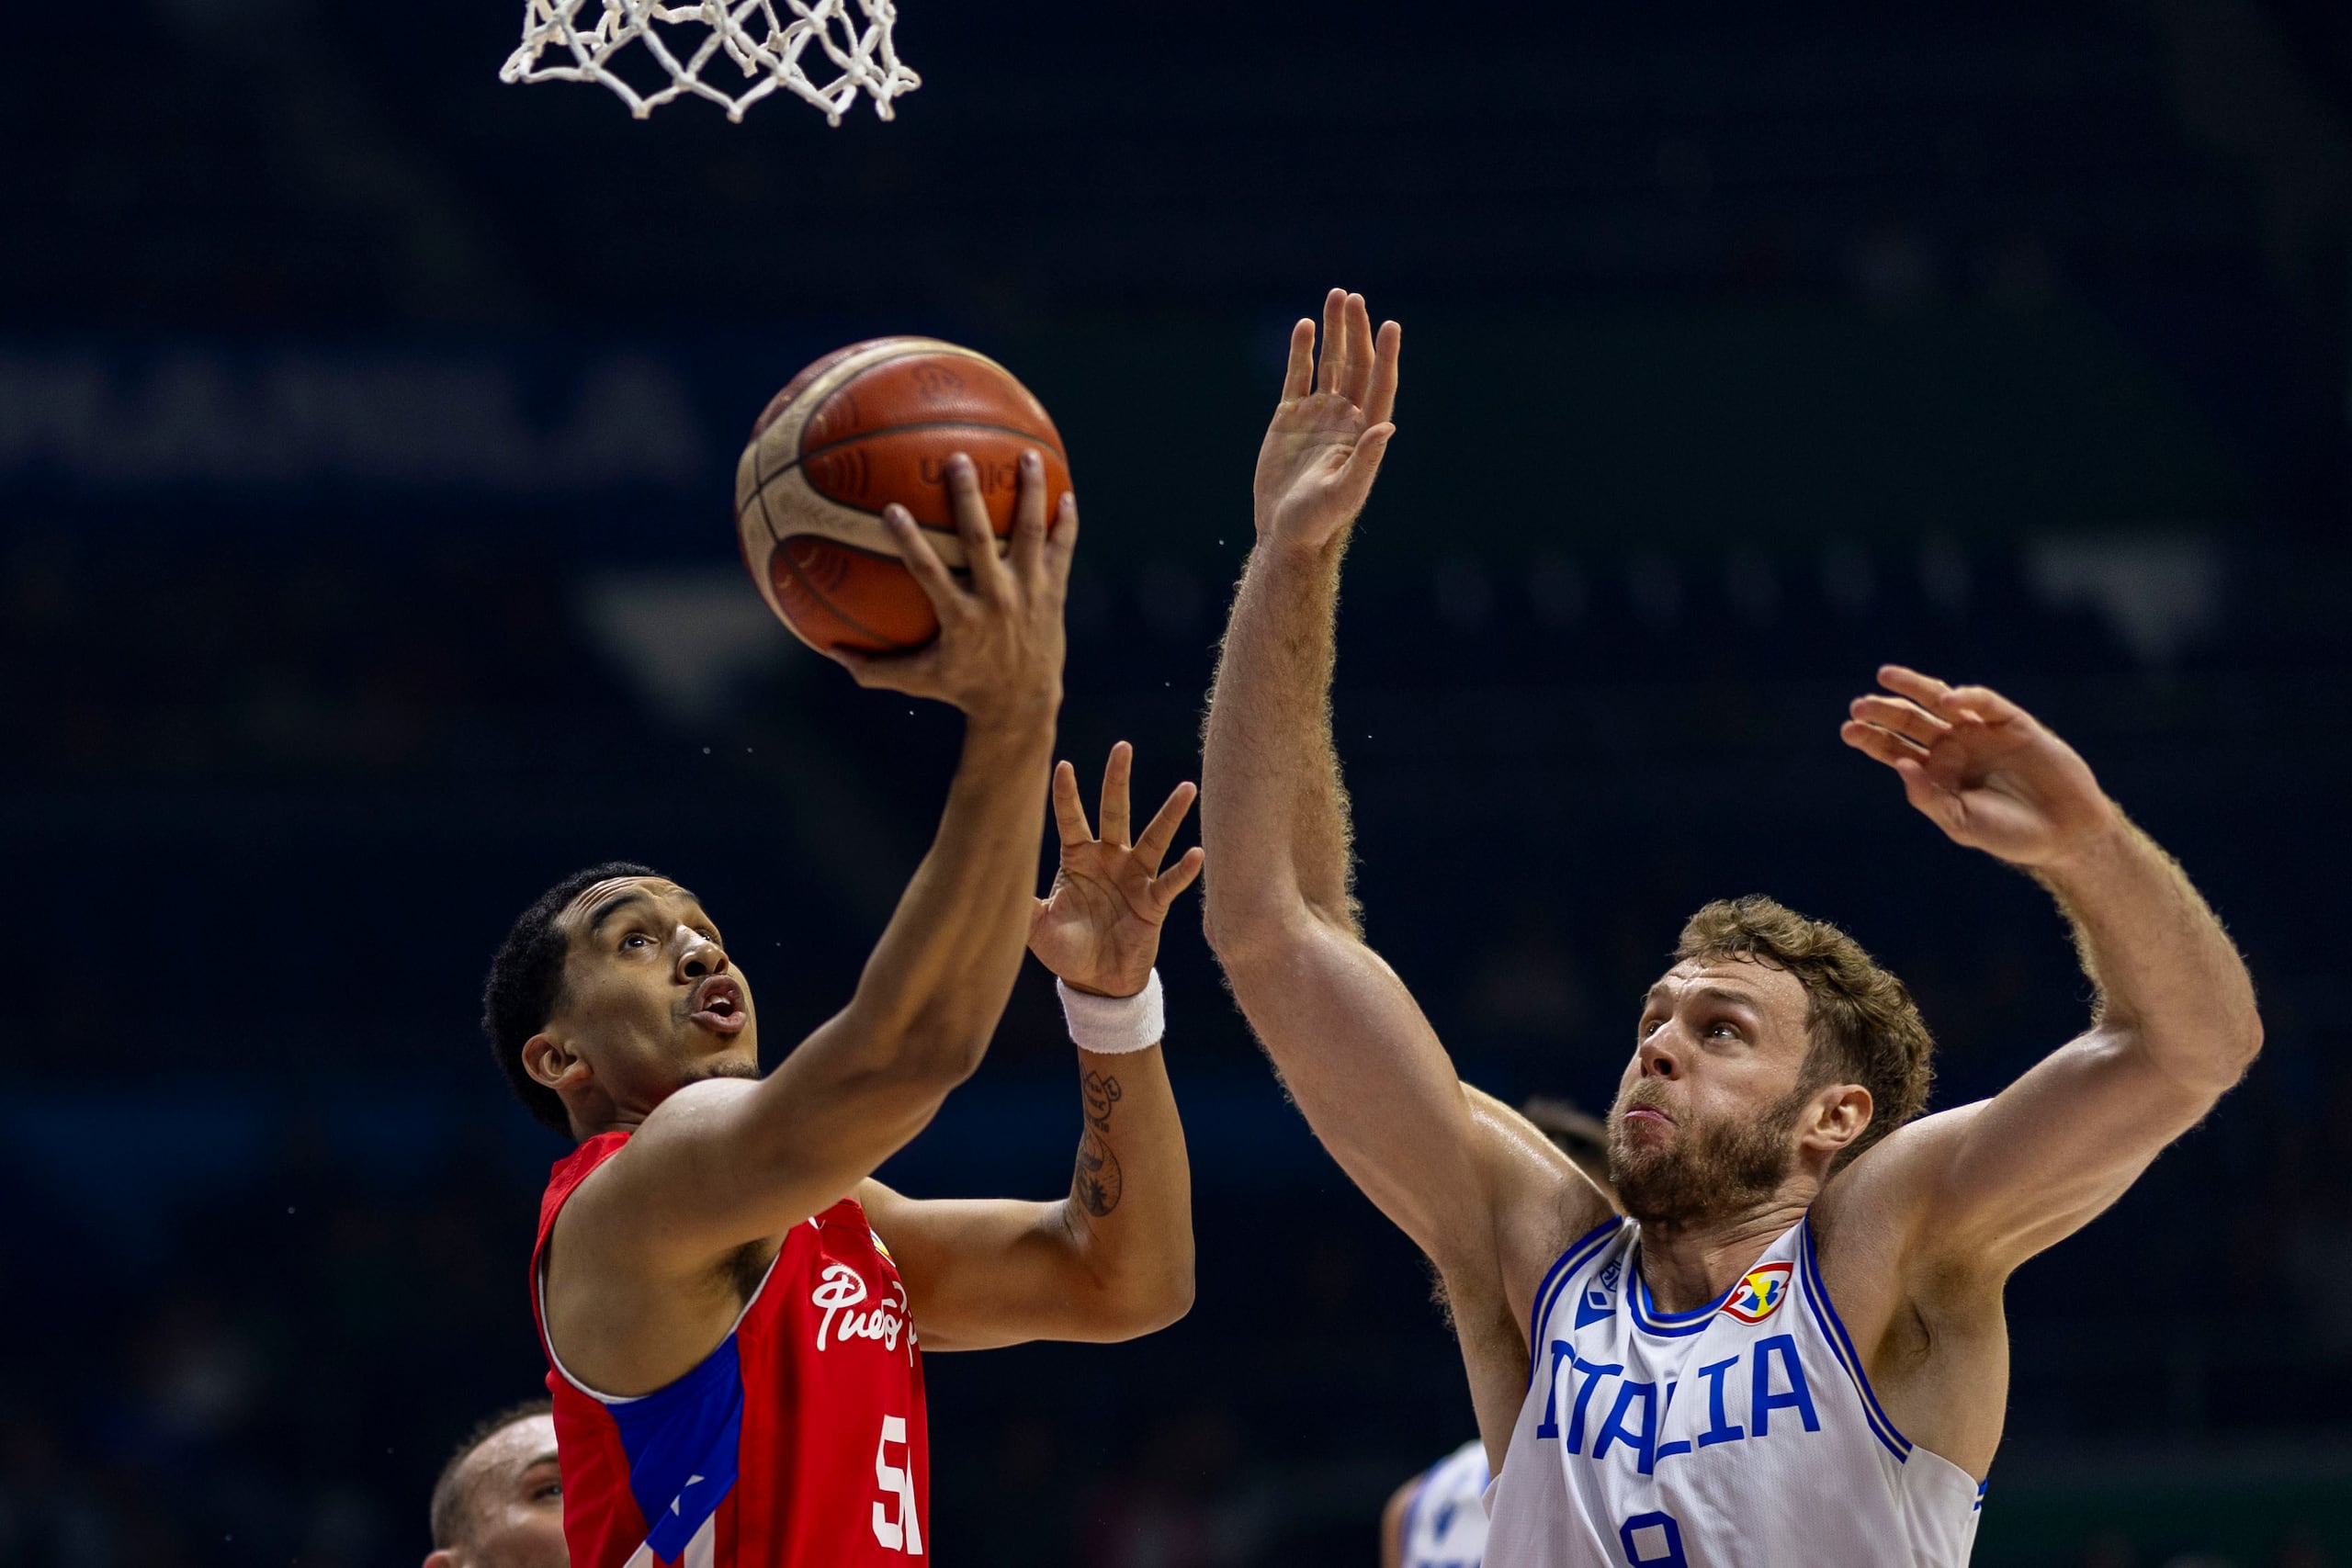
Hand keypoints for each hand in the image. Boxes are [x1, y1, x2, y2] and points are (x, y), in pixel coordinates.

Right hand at [831, 449, 1072, 723]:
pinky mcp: (1053, 592)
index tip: (891, 509)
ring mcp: (1028, 593)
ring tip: (1028, 456)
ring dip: (1029, 494)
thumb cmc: (964, 688)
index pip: (929, 572)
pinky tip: (1066, 492)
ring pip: (1029, 534)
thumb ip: (874, 668)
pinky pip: (1062, 550)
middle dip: (968, 499)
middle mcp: (996, 599)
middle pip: (981, 540)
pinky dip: (1066, 522)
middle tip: (957, 459)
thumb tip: (829, 653)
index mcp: (961, 618)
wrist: (1022, 704)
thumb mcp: (918, 680)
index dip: (910, 541)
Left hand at [1029, 742, 1205, 996]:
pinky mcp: (1153, 903)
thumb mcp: (1036, 926)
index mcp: (1078, 858)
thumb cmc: (1066, 949)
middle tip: (1122, 747)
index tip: (1062, 766)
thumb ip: (1020, 902)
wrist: (1097, 982)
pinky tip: (1195, 854)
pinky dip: (1183, 870)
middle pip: (1114, 812)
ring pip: (1154, 838)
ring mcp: (1134, 878)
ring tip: (1187, 789)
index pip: (1072, 819)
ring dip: (1170, 814)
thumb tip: (986, 879)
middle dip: (1117, 780)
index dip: (1067, 794)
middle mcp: (1109, 859)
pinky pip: (1169, 882)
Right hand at [1254, 288, 1400, 553]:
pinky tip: (1305, 326)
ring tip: (1336, 297)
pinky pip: (1297, 376)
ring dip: (1333, 332)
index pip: (1379, 384)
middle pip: (1355, 364)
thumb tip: (1386, 427)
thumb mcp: (1344, 493)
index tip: (1389, 325)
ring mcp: (1317, 415)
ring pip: (1329, 363)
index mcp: (1364, 433)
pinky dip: (1301, 351)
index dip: (1386, 355)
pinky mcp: (1289, 418)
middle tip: (1353, 298)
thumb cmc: (1318, 521)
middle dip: (1356, 331)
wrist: (1284, 533)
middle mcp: (1345, 418)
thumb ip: (1365, 460)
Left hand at [1841, 665, 2120, 868]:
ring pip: (1940, 701)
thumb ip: (1929, 797)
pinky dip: (1966, 697)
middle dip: (1883, 711)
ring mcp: (1980, 732)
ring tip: (1886, 677)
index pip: (1893, 749)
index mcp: (1934, 772)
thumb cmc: (2009, 833)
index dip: (1870, 738)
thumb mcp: (1961, 822)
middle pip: (1909, 721)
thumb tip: (1900, 767)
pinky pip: (1985, 703)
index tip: (1849, 730)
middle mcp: (1953, 747)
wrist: (2064, 833)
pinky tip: (1946, 700)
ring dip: (1913, 688)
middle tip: (1859, 706)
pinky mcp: (2012, 723)